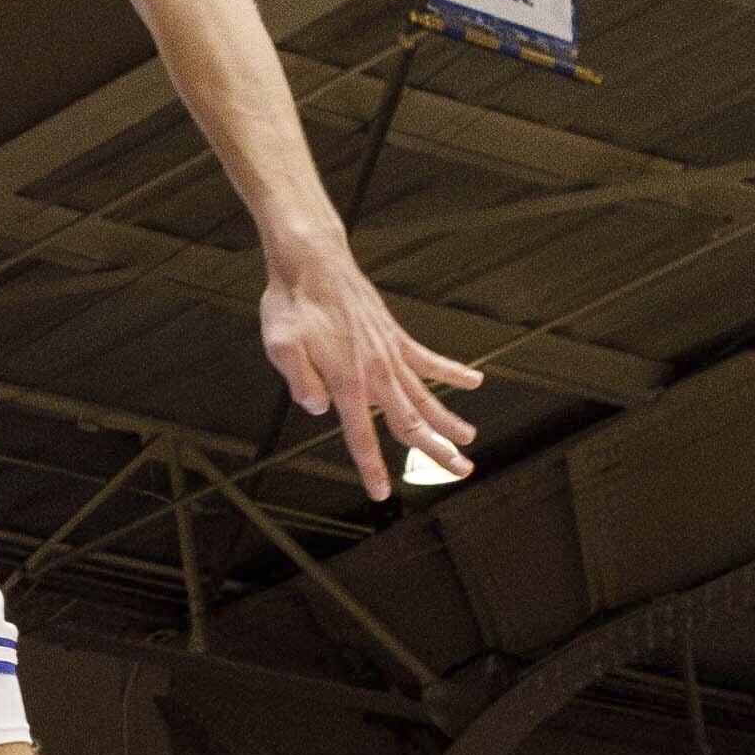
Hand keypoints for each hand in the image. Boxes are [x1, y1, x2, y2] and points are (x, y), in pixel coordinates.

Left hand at [260, 250, 485, 502]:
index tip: (382, 494)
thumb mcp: (280, 343)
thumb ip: (299, 378)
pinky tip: (474, 381)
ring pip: (425, 395)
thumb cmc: (291, 303)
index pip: (361, 436)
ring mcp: (388, 352)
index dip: (372, 468)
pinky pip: (427, 358)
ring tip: (472, 440)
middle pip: (410, 421)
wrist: (312, 260)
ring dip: (449, 419)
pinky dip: (451, 371)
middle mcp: (375, 371)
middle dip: (436, 450)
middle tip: (463, 472)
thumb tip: (318, 409)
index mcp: (346, 381)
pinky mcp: (394, 335)